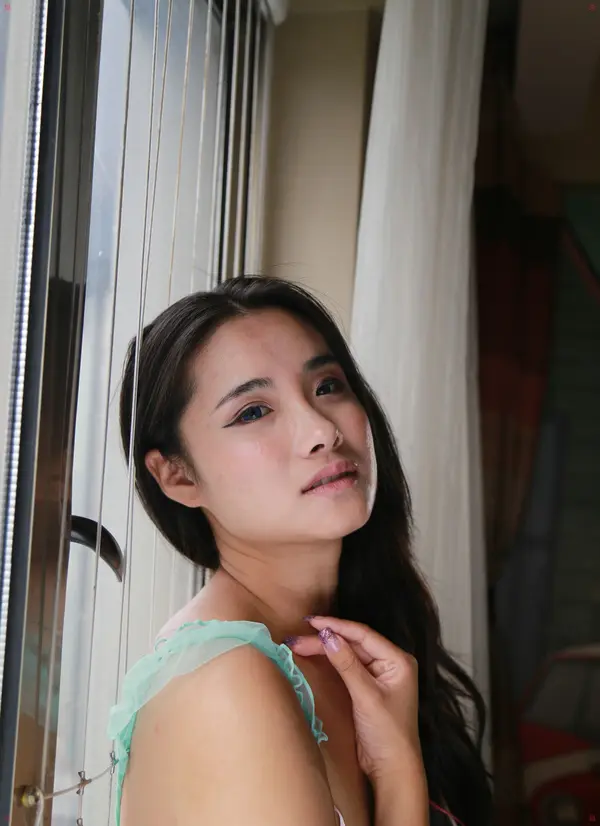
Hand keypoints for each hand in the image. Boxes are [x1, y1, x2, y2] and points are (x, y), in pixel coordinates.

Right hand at [287, 616, 424, 783]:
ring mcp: (379, 675)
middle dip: (326, 639)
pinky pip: (348, 666)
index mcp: (398, 660)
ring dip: (326, 649)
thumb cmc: (387, 732)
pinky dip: (332, 661)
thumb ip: (347, 664)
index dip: (337, 626)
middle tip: (298, 638)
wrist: (392, 769)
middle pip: (354, 644)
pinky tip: (317, 654)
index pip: (363, 635)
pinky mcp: (368, 687)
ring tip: (300, 644)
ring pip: (349, 654)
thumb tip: (328, 636)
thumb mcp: (366, 696)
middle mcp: (390, 663)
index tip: (312, 623)